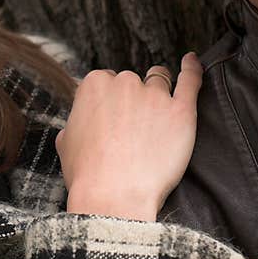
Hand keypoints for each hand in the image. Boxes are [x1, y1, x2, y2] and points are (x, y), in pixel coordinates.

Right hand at [56, 53, 201, 221]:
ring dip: (159, 93)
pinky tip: (191, 62)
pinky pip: (190, 81)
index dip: (111, 102)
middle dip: (133, 98)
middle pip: (133, 80)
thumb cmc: (87, 174)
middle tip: (133, 128)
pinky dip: (192, 69)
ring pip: (160, 81)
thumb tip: (75, 125)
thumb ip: (74, 124)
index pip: (107, 81)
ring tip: (159, 115)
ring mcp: (154, 95)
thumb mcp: (65, 143)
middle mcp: (124, 82)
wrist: (113, 197)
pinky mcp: (180, 110)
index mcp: (94, 84)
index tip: (113, 119)